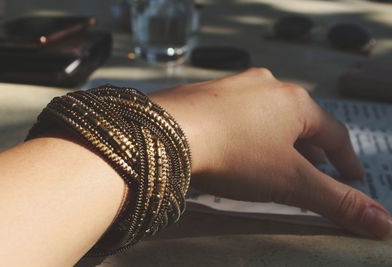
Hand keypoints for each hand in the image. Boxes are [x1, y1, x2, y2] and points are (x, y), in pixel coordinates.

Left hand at [150, 68, 390, 238]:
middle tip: (315, 170)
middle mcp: (267, 85)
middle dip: (310, 148)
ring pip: (267, 114)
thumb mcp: (290, 182)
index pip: (334, 132)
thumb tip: (384, 223)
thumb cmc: (237, 153)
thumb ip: (336, 201)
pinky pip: (237, 113)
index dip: (345, 158)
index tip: (352, 176)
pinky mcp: (206, 92)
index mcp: (295, 102)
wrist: (169, 132)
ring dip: (277, 137)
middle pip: (300, 121)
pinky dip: (247, 130)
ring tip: (277, 158)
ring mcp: (234, 86)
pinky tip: (238, 144)